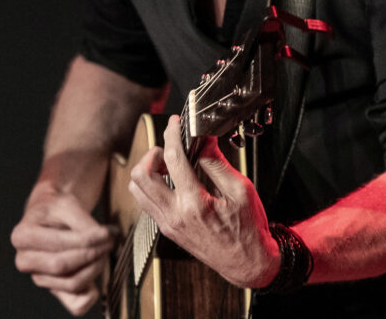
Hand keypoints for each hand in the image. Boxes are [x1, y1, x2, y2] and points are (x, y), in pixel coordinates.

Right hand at [11, 184, 116, 315]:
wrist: (51, 216)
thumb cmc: (58, 210)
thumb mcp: (68, 205)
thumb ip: (84, 223)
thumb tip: (104, 238)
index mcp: (22, 236)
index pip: (60, 244)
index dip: (89, 239)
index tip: (110, 232)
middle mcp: (24, 261)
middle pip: (63, 266)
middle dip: (92, 253)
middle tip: (110, 241)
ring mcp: (38, 278)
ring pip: (72, 284)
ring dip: (95, 268)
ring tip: (105, 250)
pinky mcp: (54, 290)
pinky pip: (76, 305)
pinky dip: (91, 294)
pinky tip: (97, 272)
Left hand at [128, 115, 279, 287]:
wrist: (246, 263)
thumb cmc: (248, 229)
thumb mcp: (241, 190)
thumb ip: (217, 163)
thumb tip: (203, 140)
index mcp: (195, 204)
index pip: (173, 159)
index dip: (172, 134)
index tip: (175, 122)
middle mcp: (175, 215)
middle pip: (141, 174)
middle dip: (153, 153)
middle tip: (171, 148)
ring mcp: (167, 224)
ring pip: (137, 189)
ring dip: (148, 169)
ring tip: (169, 164)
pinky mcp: (166, 229)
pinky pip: (146, 202)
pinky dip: (151, 185)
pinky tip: (170, 180)